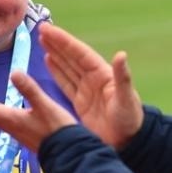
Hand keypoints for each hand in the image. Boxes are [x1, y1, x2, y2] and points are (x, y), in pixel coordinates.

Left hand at [0, 77, 75, 153]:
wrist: (70, 154)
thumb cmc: (58, 130)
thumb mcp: (45, 105)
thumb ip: (29, 89)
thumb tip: (14, 72)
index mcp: (11, 118)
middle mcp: (10, 127)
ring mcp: (17, 132)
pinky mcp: (25, 135)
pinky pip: (5, 122)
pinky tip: (3, 112)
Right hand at [38, 24, 143, 148]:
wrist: (128, 142)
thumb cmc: (130, 119)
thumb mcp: (126, 98)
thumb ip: (122, 77)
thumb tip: (121, 54)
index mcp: (102, 75)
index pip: (80, 53)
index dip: (64, 41)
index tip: (48, 30)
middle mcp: (94, 79)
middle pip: (72, 57)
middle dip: (57, 44)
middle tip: (41, 30)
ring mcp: (87, 90)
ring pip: (68, 68)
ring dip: (56, 55)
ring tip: (43, 41)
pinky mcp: (81, 103)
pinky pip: (66, 83)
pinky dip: (57, 72)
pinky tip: (49, 62)